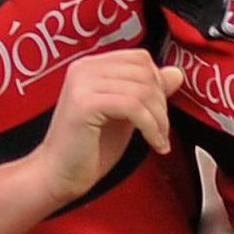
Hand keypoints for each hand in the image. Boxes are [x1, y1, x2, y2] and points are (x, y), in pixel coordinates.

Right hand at [32, 51, 182, 208]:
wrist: (58, 175)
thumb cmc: (87, 149)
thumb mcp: (125, 115)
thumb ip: (146, 92)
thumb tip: (175, 73)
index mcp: (91, 67)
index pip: (139, 58)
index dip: (159, 83)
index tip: (161, 111)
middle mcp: (84, 69)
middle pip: (144, 72)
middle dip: (162, 104)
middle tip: (161, 130)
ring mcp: (82, 84)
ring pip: (142, 90)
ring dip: (159, 119)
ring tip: (158, 140)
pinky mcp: (84, 104)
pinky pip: (133, 107)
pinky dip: (151, 127)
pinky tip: (153, 143)